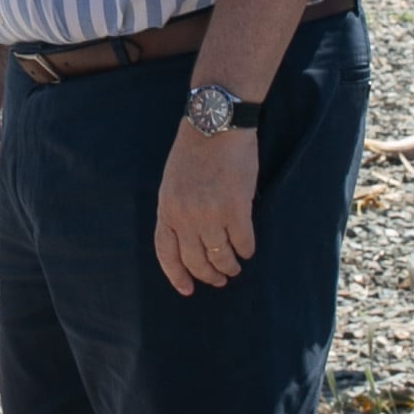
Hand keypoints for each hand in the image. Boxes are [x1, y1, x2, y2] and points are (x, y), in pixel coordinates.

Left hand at [155, 122, 257, 295]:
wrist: (216, 124)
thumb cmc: (196, 150)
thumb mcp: (173, 182)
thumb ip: (178, 210)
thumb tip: (191, 239)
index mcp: (166, 209)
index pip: (166, 253)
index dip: (176, 275)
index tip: (187, 289)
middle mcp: (184, 216)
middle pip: (195, 260)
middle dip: (209, 275)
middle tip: (220, 279)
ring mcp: (210, 214)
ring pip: (220, 256)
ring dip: (229, 266)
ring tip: (235, 266)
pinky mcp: (235, 208)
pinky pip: (243, 242)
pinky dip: (247, 250)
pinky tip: (248, 249)